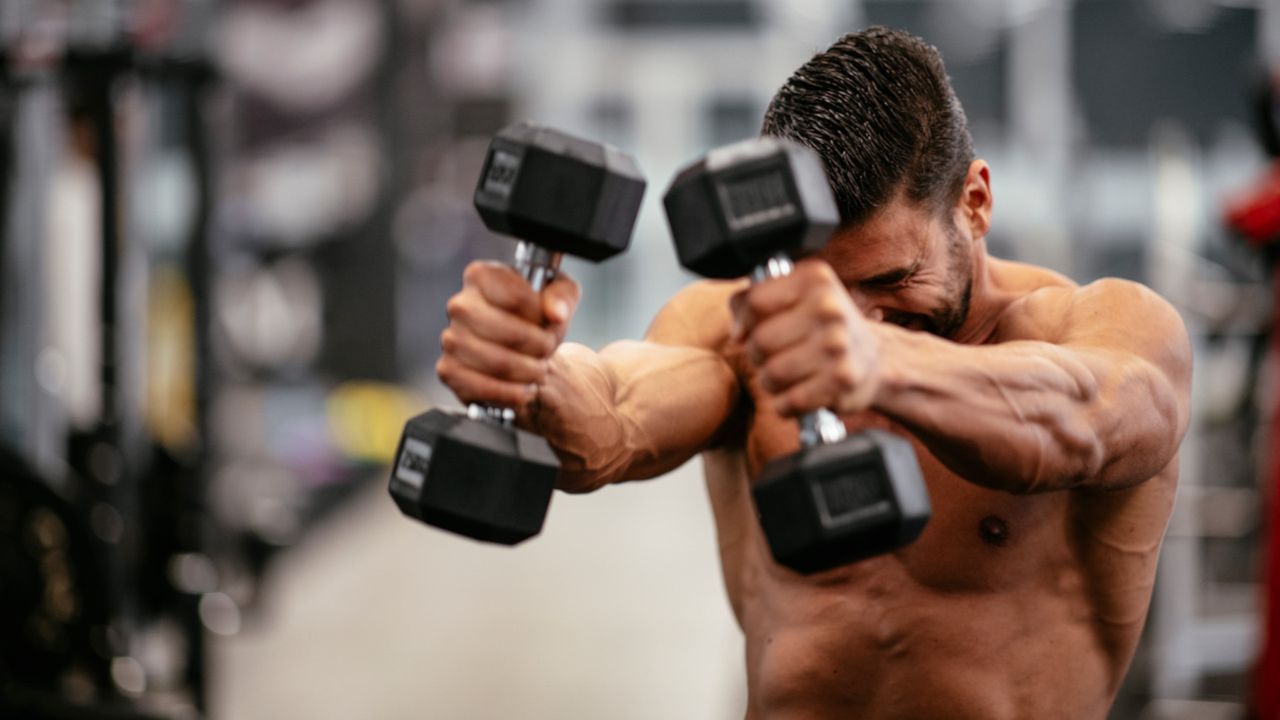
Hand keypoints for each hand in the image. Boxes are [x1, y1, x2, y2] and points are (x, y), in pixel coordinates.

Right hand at [436, 260, 580, 411]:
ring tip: (538, 370)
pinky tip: (523, 389)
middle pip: (510, 332)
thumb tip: (555, 313)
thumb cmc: (537, 319)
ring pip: (499, 363)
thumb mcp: (560, 296)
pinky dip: (512, 393)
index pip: (517, 297)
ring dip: (529, 372)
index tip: (550, 322)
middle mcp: (459, 305)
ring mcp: (451, 339)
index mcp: (481, 276)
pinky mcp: (448, 370)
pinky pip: (484, 388)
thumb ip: (563, 296)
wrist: (521, 352)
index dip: (541, 315)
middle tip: (548, 350)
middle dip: (539, 347)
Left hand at [731, 259, 880, 416]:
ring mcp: (838, 345)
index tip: (754, 328)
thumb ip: (753, 301)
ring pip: (771, 374)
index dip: (746, 320)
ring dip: (770, 382)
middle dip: (757, 354)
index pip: (755, 301)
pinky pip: (788, 402)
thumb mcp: (793, 297)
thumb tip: (738, 333)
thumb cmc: (819, 326)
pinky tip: (797, 394)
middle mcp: (830, 308)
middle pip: (760, 341)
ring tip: (786, 375)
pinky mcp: (842, 381)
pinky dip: (785, 404)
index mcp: (815, 279)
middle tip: (773, 355)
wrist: (874, 358)